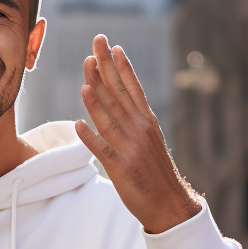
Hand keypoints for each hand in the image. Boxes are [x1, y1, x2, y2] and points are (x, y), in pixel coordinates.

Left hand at [76, 34, 201, 233]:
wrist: (169, 203)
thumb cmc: (155, 172)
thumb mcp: (149, 141)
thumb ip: (134, 122)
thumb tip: (118, 104)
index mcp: (147, 122)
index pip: (131, 88)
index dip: (121, 67)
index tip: (113, 46)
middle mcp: (139, 130)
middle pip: (118, 94)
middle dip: (106, 68)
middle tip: (95, 44)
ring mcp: (130, 148)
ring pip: (109, 117)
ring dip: (95, 97)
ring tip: (85, 75)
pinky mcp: (121, 167)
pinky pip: (102, 149)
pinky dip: (90, 137)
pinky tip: (78, 124)